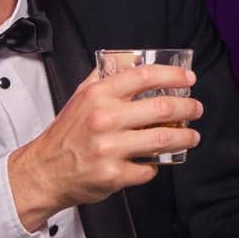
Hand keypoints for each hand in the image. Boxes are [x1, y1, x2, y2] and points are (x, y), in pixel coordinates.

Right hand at [8, 65, 202, 230]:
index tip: (189, 79)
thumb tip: (131, 62)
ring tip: (191, 136)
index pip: (144, 76)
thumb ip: (104, 78)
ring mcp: (110, 149)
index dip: (173, 75)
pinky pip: (149, 169)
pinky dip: (157, 166)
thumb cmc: (65, 134)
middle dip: (188, 108)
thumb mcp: (80, 98)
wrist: (43, 171)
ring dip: (185, 137)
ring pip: (163, 139)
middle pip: (162, 108)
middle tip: (196, 109)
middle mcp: (104, 120)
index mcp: (98, 96)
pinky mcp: (113, 175)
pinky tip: (155, 161)